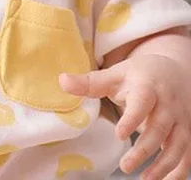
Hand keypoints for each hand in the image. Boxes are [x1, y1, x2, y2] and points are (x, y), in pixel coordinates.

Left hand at [59, 54, 190, 178]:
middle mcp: (167, 105)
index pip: (142, 102)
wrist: (173, 70)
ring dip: (162, 165)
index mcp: (147, 86)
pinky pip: (187, 156)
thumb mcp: (115, 74)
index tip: (119, 134)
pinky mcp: (188, 134)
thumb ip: (90, 82)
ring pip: (176, 146)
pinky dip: (178, 171)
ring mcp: (180, 120)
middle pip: (159, 129)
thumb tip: (61, 81)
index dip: (132, 118)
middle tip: (124, 166)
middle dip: (144, 149)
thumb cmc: (138, 75)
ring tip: (144, 178)